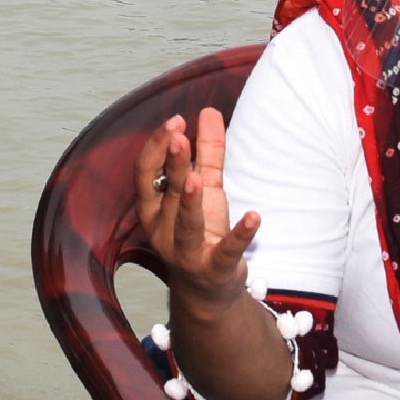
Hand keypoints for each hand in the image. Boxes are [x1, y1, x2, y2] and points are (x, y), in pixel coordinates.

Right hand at [133, 109, 260, 311]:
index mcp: (154, 207)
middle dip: (171, 163)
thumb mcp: (205, 189)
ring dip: (189, 202)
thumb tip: (210, 110)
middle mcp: (163, 230)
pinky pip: (226, 252)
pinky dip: (241, 235)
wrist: (208, 289)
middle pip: (164, 192)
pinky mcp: (215, 268)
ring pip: (185, 226)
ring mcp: (187, 252)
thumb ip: (208, 151)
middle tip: (179, 134)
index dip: (157, 146)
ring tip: (196, 179)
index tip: (174, 121)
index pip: (145, 173)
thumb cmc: (201, 232)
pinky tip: (255, 217)